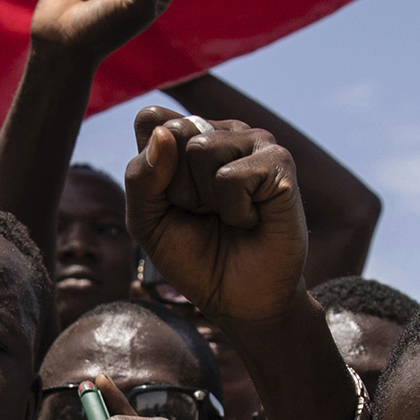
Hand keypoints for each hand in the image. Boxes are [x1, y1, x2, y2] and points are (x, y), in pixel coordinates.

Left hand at [124, 108, 304, 325]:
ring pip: (201, 149)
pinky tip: (251, 219)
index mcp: (188, 137)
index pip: (151, 119)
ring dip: (206, 199)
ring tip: (227, 215)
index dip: (150, 166)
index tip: (170, 199)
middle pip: (174, 131)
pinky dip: (235, 210)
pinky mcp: (279, 162)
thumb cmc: (194, 256)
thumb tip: (164, 134)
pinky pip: (231, 176)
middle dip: (177, 186)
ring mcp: (254, 142)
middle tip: (203, 212)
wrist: (239, 299)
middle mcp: (222, 131)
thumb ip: (140, 177)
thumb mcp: (147, 221)